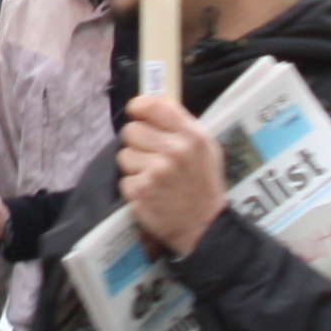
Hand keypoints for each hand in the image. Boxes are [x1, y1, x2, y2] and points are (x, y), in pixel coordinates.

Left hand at [116, 91, 223, 256]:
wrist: (205, 226)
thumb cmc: (204, 185)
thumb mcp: (206, 148)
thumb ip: (181, 125)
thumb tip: (153, 105)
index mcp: (191, 135)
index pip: (153, 105)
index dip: (139, 107)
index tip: (137, 113)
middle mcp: (174, 150)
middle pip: (131, 130)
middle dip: (136, 142)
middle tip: (150, 154)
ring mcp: (156, 171)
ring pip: (124, 155)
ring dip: (134, 166)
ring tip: (154, 177)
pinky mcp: (141, 191)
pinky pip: (124, 179)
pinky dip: (134, 187)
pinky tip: (151, 193)